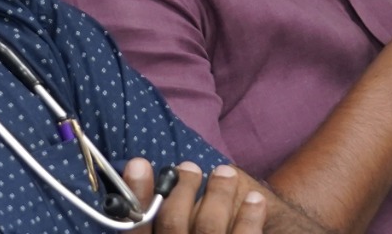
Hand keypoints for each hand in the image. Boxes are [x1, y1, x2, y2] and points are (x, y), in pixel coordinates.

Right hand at [129, 159, 267, 232]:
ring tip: (224, 173)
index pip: (135, 229)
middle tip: (190, 166)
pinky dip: (250, 217)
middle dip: (182, 188)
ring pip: (208, 228)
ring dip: (219, 194)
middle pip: (172, 225)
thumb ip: (154, 229)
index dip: (138, 195)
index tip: (140, 163)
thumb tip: (152, 187)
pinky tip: (255, 200)